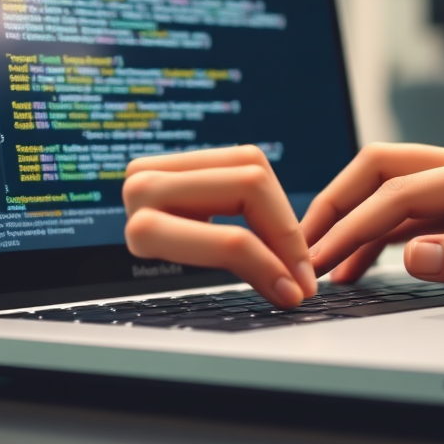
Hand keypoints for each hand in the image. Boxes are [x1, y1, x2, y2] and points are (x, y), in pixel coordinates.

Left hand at [122, 146, 317, 306]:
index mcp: (141, 227)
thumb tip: (290, 291)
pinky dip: (267, 199)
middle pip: (249, 186)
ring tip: (294, 252)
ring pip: (251, 168)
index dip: (268, 260)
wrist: (139, 237)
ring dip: (280, 216)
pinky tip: (278, 230)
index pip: (225, 235)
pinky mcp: (187, 153)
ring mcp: (166, 163)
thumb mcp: (195, 272)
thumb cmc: (170, 263)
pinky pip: (244, 162)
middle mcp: (145, 185)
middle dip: (285, 231)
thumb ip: (243, 270)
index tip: (294, 291)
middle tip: (304, 273)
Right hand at [302, 142, 443, 289]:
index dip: (355, 225)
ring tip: (327, 261)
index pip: (400, 192)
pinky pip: (417, 210)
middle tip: (306, 244)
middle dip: (338, 203)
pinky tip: (367, 260)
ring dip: (357, 220)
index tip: (323, 257)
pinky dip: (385, 232)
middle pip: (383, 168)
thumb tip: (413, 256)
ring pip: (395, 189)